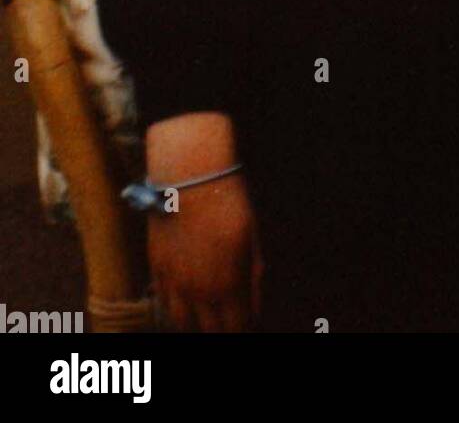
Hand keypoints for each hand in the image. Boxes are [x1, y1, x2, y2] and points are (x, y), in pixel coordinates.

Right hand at [145, 112, 263, 331]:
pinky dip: (175, 309)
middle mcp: (199, 290)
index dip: (243, 329)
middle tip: (229, 322)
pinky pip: (163, 303)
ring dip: (196, 325)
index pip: (237, 327)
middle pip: (209, 331)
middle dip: (221, 330)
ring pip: (181, 323)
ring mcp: (174, 282)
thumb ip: (254, 277)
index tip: (247, 323)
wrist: (189, 176)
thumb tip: (255, 306)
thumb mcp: (253, 238)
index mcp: (228, 284)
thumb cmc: (229, 202)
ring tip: (206, 319)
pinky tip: (185, 302)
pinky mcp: (156, 268)